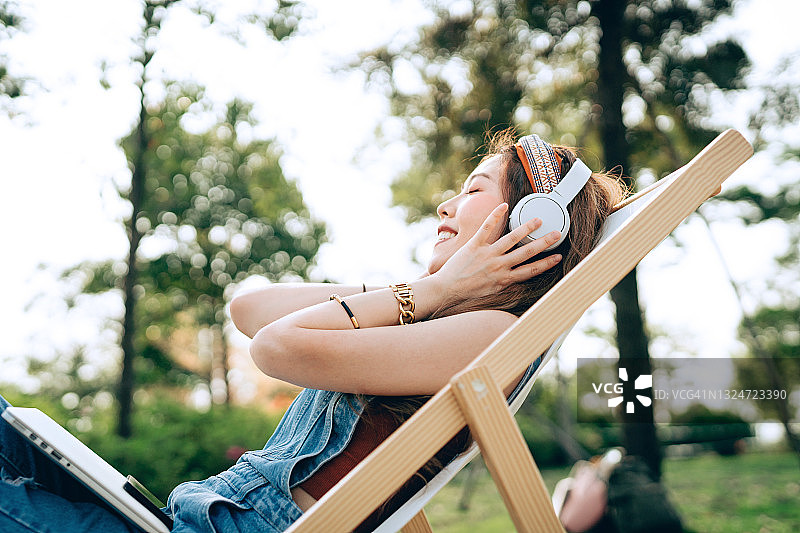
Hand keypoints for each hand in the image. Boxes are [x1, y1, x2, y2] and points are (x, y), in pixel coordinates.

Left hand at [431, 203, 562, 305]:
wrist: (447, 289)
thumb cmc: (468, 291)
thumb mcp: (492, 290)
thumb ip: (505, 280)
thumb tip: (517, 275)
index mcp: (504, 279)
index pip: (531, 270)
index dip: (547, 263)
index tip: (558, 257)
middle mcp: (499, 266)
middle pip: (527, 253)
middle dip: (544, 243)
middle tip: (556, 233)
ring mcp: (487, 255)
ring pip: (511, 239)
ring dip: (525, 228)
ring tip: (537, 220)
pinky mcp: (474, 246)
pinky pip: (486, 228)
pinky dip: (495, 216)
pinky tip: (504, 206)